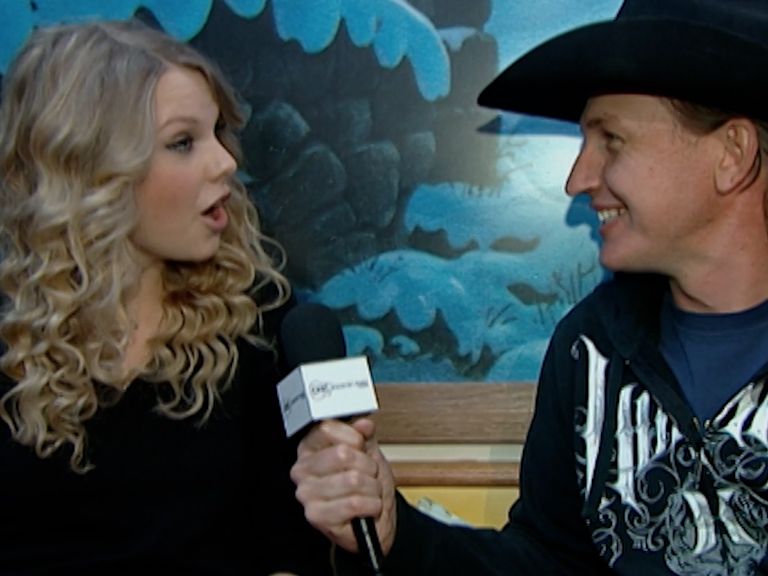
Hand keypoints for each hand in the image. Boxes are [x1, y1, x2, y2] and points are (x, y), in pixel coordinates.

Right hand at [290, 417, 396, 555]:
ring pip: (353, 479)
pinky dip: (371, 505)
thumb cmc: (367, 488)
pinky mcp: (316, 516)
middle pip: (343, 453)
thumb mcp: (369, 453)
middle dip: (367, 465)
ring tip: (368, 492)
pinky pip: (354, 503)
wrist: (374, 522)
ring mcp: (307, 493)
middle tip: (368, 475)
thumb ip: (365, 434)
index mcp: (310, 448)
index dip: (354, 436)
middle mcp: (303, 470)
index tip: (361, 447)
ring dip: (372, 488)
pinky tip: (367, 507)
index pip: (327, 428)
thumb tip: (363, 423)